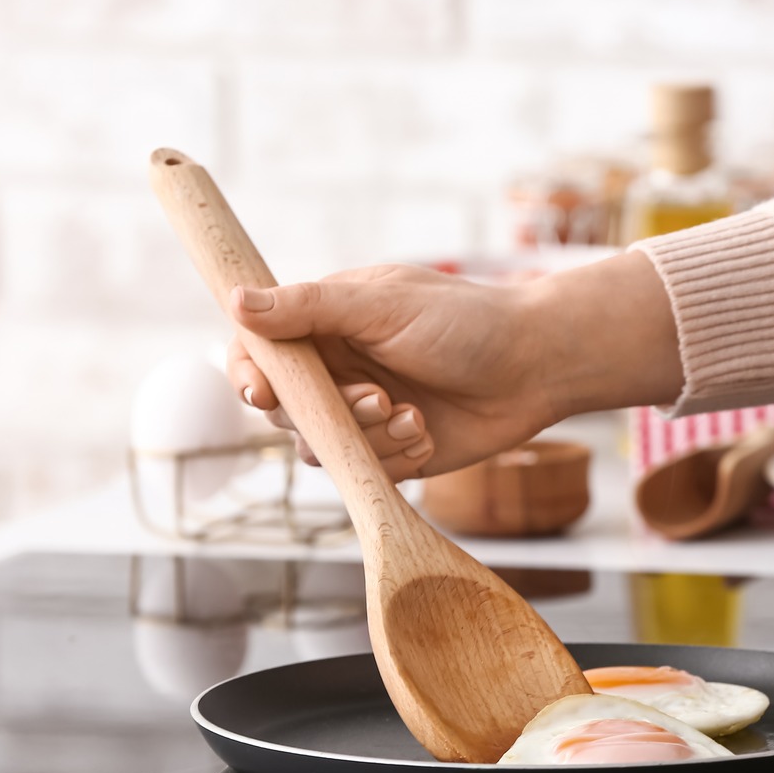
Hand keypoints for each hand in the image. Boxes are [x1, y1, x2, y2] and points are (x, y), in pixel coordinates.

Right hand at [226, 253, 681, 479]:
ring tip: (413, 415)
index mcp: (328, 322)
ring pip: (322, 447)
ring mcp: (363, 413)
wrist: (537, 367)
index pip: (260, 349)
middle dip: (328, 413)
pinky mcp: (391, 451)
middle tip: (377, 399)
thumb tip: (236, 301)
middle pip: (286, 409)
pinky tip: (427, 432)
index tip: (259, 394)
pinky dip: (393, 457)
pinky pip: (363, 471)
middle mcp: (339, 368)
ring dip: (365, 438)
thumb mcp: (384, 304)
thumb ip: (310, 308)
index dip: (248, 374)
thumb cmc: (467, 321)